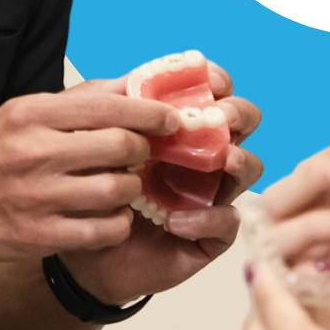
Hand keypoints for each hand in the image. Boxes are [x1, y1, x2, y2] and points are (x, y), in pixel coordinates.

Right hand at [0, 87, 176, 262]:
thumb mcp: (16, 112)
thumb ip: (72, 102)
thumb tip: (126, 85)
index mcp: (30, 114)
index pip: (108, 106)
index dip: (150, 112)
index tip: (170, 119)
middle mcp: (35, 152)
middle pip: (120, 147)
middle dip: (143, 151)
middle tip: (144, 154)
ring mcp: (39, 197)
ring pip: (117, 190)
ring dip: (131, 188)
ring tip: (124, 185)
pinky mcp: (40, 236)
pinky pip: (103, 230)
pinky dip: (118, 223)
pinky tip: (111, 216)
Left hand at [59, 59, 265, 302]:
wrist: (81, 250)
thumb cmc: (91, 191)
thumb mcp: (94, 142)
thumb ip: (115, 109)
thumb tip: (138, 79)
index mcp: (178, 127)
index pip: (213, 93)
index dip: (219, 81)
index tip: (210, 81)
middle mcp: (201, 156)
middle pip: (243, 123)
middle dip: (239, 114)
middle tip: (220, 118)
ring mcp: (209, 193)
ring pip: (248, 168)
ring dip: (240, 160)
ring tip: (222, 161)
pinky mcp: (209, 233)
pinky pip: (227, 221)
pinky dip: (206, 218)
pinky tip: (174, 222)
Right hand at [247, 142, 329, 329]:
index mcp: (324, 234)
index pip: (312, 184)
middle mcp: (294, 258)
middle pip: (275, 206)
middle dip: (306, 186)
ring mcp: (278, 293)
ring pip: (264, 245)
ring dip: (300, 230)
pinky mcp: (269, 329)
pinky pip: (260, 298)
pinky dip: (287, 283)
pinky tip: (321, 279)